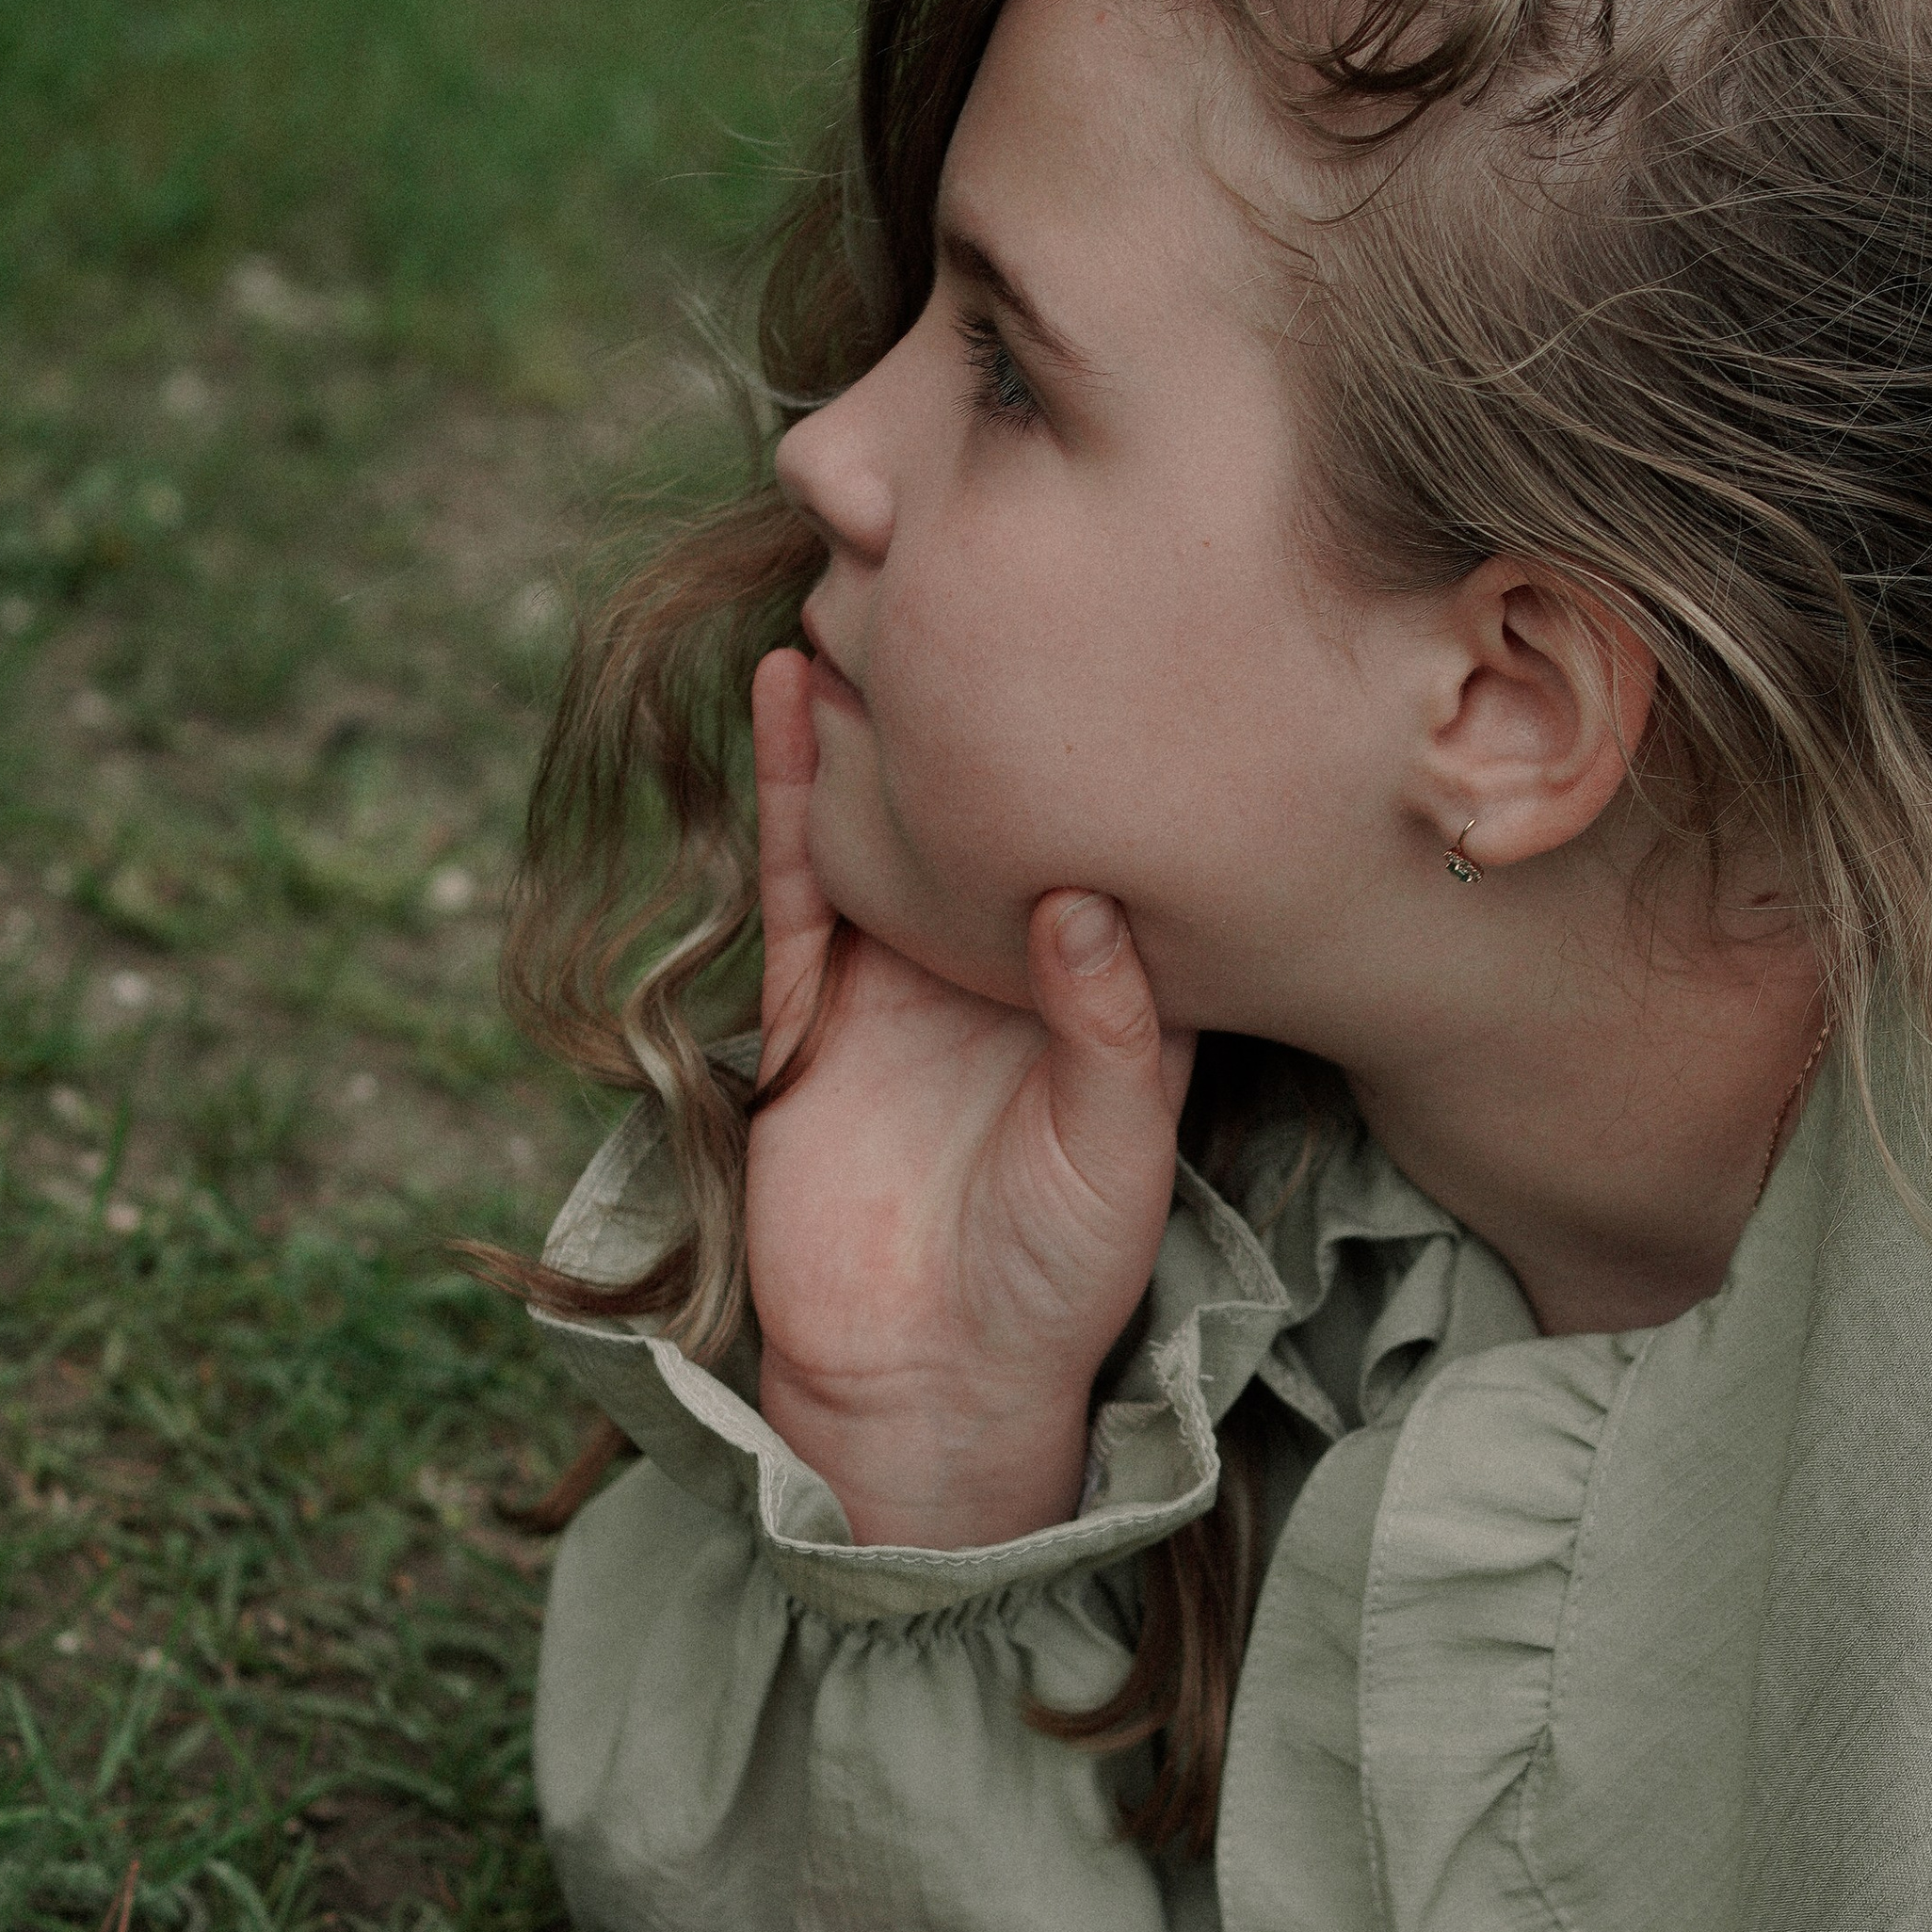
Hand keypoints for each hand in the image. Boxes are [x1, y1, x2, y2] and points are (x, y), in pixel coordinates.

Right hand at [746, 649, 1192, 1544]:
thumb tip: (1084, 903)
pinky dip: (790, 782)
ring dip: (883, 700)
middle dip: (992, 684)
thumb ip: (1106, 1031)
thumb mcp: (1117, 1152)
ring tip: (881, 570)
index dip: (1120, 736)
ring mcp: (899, 973)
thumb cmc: (1054, 1281)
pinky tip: (794, 683)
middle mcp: (997, 958)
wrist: (930, 1387)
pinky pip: (797, 874)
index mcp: (1095, 984)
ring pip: (888, 805)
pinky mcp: (808, 1005)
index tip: (1141, 614)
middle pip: (993, 791)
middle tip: (999, 543)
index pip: (1111, 828)